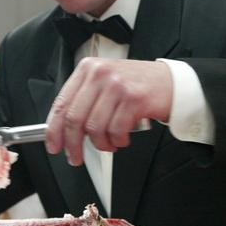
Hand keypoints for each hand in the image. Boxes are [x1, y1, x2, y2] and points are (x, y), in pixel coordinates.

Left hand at [45, 58, 171, 165]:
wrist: (172, 83)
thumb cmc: (137, 85)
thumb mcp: (106, 84)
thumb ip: (84, 100)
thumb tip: (63, 129)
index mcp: (88, 69)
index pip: (62, 103)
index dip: (54, 129)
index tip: (54, 145)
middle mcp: (100, 74)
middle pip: (75, 118)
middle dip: (73, 144)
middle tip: (75, 156)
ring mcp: (117, 85)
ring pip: (95, 128)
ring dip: (101, 144)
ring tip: (109, 144)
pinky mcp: (133, 99)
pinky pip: (115, 130)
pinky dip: (117, 141)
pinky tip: (122, 138)